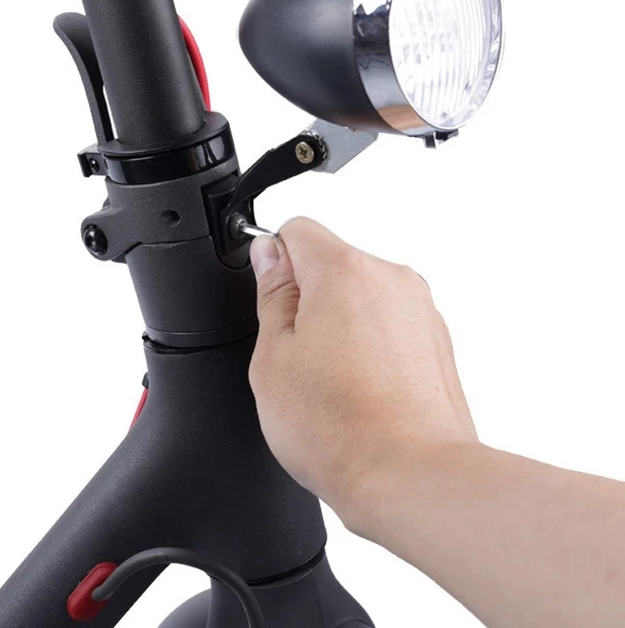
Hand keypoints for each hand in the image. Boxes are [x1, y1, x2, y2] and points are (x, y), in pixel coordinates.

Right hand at [248, 217, 476, 535]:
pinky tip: (361, 391)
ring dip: (341, 324)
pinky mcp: (436, 341)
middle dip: (308, 298)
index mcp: (344, 271)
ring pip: (360, 296)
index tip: (273, 302)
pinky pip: (388, 326)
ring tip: (333, 382)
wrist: (412, 477)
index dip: (274, 263)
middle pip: (331, 263)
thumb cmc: (341, 428)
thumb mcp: (273, 356)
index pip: (296, 230)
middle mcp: (390, 278)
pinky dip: (371, 346)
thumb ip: (272, 293)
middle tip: (299, 356)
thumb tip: (270, 254)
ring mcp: (420, 310)